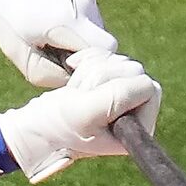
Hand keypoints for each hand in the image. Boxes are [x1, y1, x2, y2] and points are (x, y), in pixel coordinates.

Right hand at [0, 50, 160, 182]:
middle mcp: (136, 113)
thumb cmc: (60, 123)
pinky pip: (108, 56)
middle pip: (135, 71)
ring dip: (92, 69)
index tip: (93, 98)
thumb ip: (118, 97)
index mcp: (138, 129)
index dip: (119, 85)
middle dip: (102, 76)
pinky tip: (74, 71)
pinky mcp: (108, 84)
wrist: (36, 124)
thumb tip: (147, 82)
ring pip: (120, 61)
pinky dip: (89, 59)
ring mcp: (123, 98)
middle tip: (80, 95)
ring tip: (76, 91)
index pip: (149, 88)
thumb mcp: (88, 111)